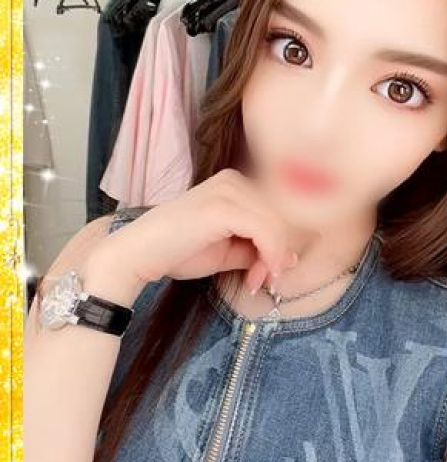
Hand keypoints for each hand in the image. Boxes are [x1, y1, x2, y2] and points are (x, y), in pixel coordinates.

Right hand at [93, 169, 297, 293]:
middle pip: (280, 218)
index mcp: (235, 184)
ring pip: (276, 225)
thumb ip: (259, 250)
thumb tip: (292, 257)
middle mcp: (234, 179)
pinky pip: (264, 230)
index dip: (278, 246)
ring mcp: (227, 189)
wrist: (138, 255)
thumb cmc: (177, 252)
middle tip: (261, 282)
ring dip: (273, 259)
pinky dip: (268, 255)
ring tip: (255, 281)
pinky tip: (256, 276)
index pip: (276, 214)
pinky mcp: (222, 206)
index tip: (264, 275)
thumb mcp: (229, 252)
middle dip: (276, 255)